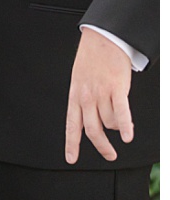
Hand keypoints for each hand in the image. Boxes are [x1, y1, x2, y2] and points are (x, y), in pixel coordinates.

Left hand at [65, 27, 133, 163]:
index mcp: (75, 96)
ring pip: (109, 123)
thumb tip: (95, 121)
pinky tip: (128, 137)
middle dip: (101, 147)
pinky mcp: (116, 88)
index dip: (72, 143)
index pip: (71, 125)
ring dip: (117, 128)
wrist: (102, 40)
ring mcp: (101, 93)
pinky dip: (126, 126)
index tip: (71, 158)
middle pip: (92, 130)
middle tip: (109, 156)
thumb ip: (84, 101)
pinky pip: (121, 112)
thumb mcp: (79, 81)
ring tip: (121, 124)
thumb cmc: (91, 60)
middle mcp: (86, 97)